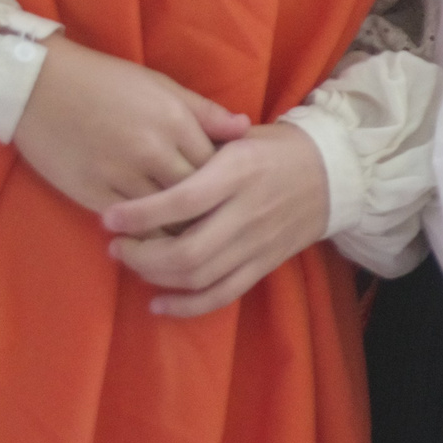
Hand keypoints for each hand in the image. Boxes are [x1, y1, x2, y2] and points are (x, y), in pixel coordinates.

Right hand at [11, 35, 251, 213]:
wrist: (37, 87)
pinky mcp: (92, 193)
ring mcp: (120, 175)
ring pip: (166, 216)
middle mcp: (151, 152)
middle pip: (197, 195)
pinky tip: (157, 235)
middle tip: (222, 220)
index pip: (218, 165)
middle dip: (211, 209)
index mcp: (174, 122)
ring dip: (181, 227)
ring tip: (195, 235)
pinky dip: (147, 233)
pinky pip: (130, 225)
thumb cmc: (106, 82)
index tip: (234, 190)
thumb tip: (246, 129)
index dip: (228, 180)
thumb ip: (205, 111)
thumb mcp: (161, 86)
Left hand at [100, 123, 332, 317]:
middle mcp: (249, 211)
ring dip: (155, 276)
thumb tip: (145, 157)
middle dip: (140, 254)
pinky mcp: (265, 264)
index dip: (141, 214)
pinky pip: (223, 294)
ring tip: (133, 262)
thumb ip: (197, 145)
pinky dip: (187, 306)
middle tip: (116, 245)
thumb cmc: (275, 149)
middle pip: (187, 250)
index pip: (184, 200)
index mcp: (240, 172)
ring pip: (199, 276)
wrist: (334, 174)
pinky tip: (158, 303)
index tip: (108, 218)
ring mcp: (258, 243)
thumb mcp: (239, 136)